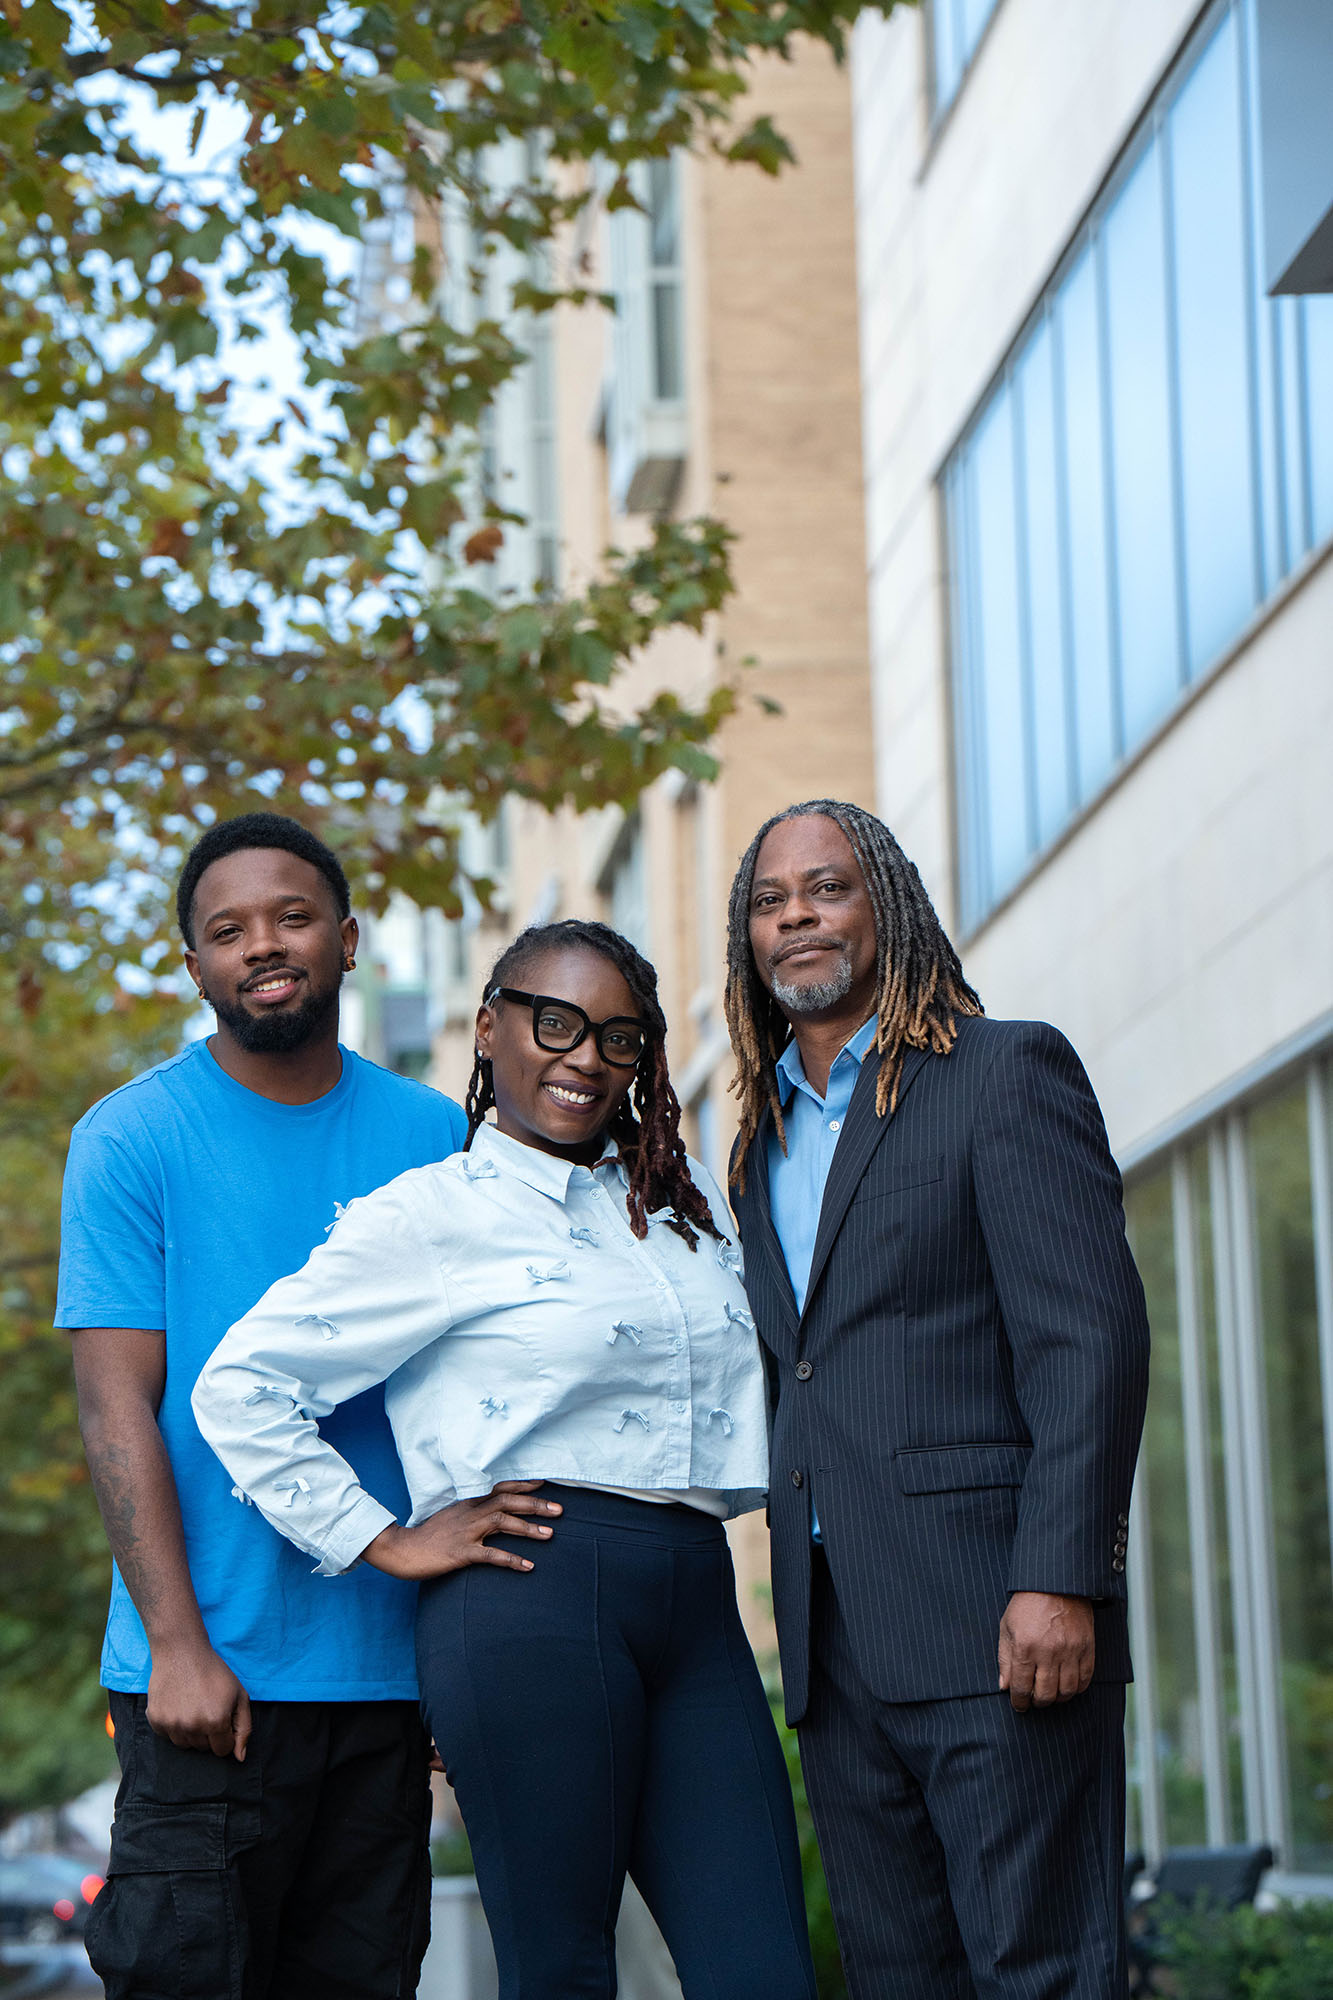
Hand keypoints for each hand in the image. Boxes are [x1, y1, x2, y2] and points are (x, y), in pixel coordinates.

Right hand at [147, 1640, 251, 1759]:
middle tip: (206, 1708)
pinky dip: (173, 1726)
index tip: (222, 1718)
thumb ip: (244, 1728)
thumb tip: (240, 1758)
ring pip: (185, 1745)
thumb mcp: (239, 1695)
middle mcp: (192, 1727)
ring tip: (192, 1706)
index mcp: (216, 1721)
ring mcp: (171, 1725)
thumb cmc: (214, 1673)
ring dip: (191, 1732)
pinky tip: (178, 1705)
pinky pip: (168, 1736)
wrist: (181, 1652)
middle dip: (208, 1733)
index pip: (223, 1750)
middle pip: (204, 1749)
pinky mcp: (155, 1721)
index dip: (225, 1735)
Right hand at [364, 1482, 561, 1581]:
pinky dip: (511, 1559)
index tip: (544, 1482)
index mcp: (468, 1503)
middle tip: (559, 1510)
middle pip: (507, 1501)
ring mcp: (466, 1532)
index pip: (500, 1487)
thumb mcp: (451, 1516)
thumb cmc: (428, 1535)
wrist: (402, 1549)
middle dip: (535, 1504)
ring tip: (550, 1535)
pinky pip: (491, 1555)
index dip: (523, 1484)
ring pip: (502, 1523)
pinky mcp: (461, 1553)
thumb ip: (472, 1512)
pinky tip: (528, 1566)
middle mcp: (470, 1513)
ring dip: (528, 1529)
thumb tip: (493, 1512)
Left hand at [998, 1591, 1094, 1710]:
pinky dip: (1076, 1688)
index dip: (1019, 1702)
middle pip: (1045, 1695)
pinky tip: (1067, 1685)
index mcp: (1025, 1647)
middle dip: (1038, 1703)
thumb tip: (1005, 1686)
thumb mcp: (1007, 1627)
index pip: (1022, 1688)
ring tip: (1051, 1693)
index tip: (1019, 1706)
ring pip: (1066, 1692)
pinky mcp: (1087, 1648)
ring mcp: (1070, 1651)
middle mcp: (1048, 1652)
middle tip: (1035, 1700)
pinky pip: (1085, 1680)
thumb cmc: (1028, 1603)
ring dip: (1057, 1698)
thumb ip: (1005, 1659)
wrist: (1055, 1583)